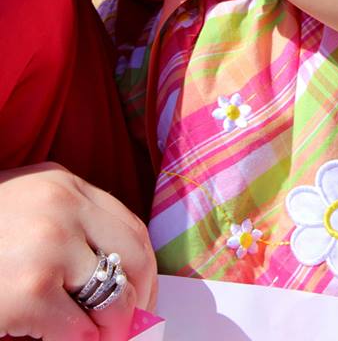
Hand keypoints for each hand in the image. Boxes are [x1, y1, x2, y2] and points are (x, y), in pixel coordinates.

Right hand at [0, 163, 156, 340]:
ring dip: (107, 329)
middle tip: (128, 328)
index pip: (129, 225)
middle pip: (134, 257)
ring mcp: (49, 245)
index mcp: (63, 182)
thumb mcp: (25, 211)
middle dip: (138, 300)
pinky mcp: (32, 290)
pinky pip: (80, 331)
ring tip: (90, 337)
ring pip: (114, 298)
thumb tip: (117, 282)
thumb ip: (69, 230)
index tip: (142, 296)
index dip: (143, 268)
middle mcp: (63, 205)